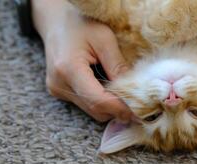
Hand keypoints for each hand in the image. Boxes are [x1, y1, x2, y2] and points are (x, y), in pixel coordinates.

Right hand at [32, 0, 131, 121]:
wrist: (56, 21)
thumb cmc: (81, 24)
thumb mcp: (105, 39)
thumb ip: (118, 66)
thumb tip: (134, 91)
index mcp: (69, 69)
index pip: (98, 101)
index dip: (120, 108)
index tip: (139, 109)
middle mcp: (59, 84)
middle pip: (95, 110)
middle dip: (117, 108)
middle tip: (136, 100)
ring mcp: (57, 89)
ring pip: (91, 110)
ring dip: (109, 105)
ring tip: (122, 91)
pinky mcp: (59, 91)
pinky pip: (85, 103)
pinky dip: (99, 99)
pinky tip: (107, 86)